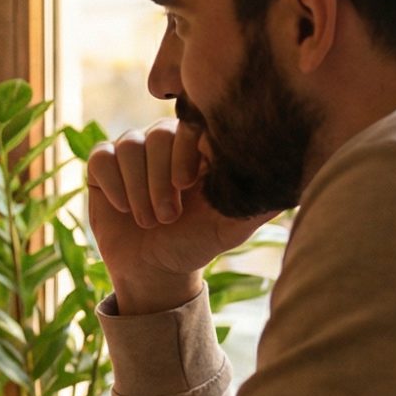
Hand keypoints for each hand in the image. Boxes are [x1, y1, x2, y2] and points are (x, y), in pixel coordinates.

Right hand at [85, 120, 274, 313]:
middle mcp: (165, 142)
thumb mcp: (231, 226)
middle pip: (156, 136)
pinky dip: (114, 185)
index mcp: (197, 146)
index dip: (185, 151)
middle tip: (168, 216)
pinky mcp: (104, 167)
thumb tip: (293, 184)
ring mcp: (133, 152)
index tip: (189, 185)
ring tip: (149, 219)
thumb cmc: (196, 244)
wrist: (155, 271)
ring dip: (138, 190)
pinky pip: (102, 158)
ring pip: (128, 147)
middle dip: (160, 180)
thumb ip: (259, 203)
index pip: (191, 125)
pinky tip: (124, 209)